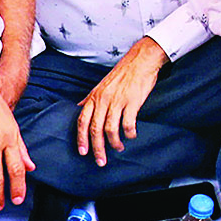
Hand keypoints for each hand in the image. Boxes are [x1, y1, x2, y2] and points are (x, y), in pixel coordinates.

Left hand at [75, 37, 166, 166]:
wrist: (141, 60)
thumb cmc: (122, 73)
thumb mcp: (101, 85)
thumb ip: (90, 98)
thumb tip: (79, 108)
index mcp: (94, 97)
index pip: (82, 121)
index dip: (81, 138)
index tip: (83, 152)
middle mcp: (103, 100)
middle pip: (95, 129)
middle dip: (97, 148)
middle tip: (100, 160)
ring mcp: (118, 101)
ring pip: (110, 129)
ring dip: (114, 143)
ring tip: (119, 148)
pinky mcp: (132, 102)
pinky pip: (128, 123)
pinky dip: (129, 133)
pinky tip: (131, 135)